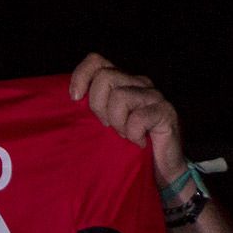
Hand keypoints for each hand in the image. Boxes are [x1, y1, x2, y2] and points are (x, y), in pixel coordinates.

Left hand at [68, 53, 187, 184]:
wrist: (162, 170)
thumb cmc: (127, 148)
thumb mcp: (103, 125)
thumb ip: (90, 110)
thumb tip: (67, 103)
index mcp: (122, 82)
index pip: (96, 61)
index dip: (81, 75)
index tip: (74, 99)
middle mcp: (138, 83)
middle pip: (104, 77)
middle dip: (97, 106)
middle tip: (107, 127)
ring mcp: (154, 96)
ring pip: (120, 96)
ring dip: (117, 123)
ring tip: (124, 136)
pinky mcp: (166, 112)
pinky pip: (138, 118)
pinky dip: (133, 134)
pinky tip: (139, 142)